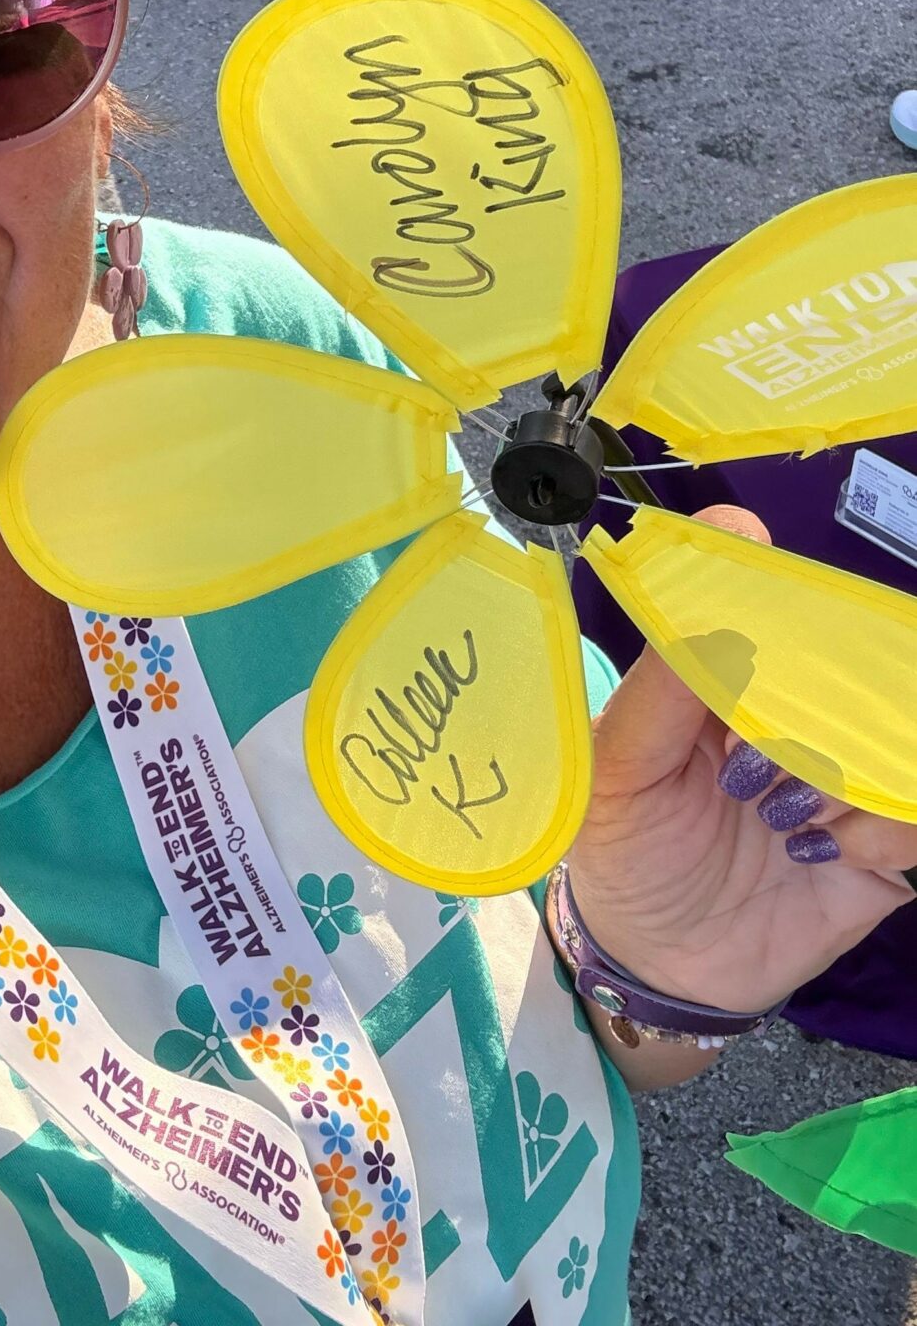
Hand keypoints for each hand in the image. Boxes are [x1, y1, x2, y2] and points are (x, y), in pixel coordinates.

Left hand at [568, 504, 916, 1017]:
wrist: (664, 967)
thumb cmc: (627, 856)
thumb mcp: (615, 775)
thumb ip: (658, 693)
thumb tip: (697, 610)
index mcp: (734, 687)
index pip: (771, 613)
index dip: (769, 579)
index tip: (747, 534)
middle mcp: (802, 721)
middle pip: (853, 668)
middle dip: (812, 706)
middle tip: (752, 764)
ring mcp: (850, 781)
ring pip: (894, 738)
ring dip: (845, 774)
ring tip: (782, 821)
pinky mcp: (888, 849)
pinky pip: (916, 814)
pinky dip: (881, 829)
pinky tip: (823, 856)